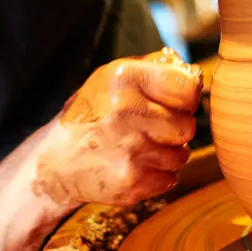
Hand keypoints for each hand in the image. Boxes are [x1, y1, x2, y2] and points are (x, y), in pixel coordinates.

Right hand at [31, 48, 202, 209]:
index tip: (175, 102)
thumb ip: (155, 68)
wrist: (56, 162)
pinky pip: (170, 178)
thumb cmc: (92, 114)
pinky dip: (158, 175)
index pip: (188, 87)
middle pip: (188, 125)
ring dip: (167, 153)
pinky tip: (135, 165)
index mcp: (124, 79)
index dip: (186, 97)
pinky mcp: (131, 183)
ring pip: (181, 154)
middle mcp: (126, 112)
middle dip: (175, 128)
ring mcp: (130, 151)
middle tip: (151, 128)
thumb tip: (195, 74)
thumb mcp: (111, 77)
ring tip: (139, 147)